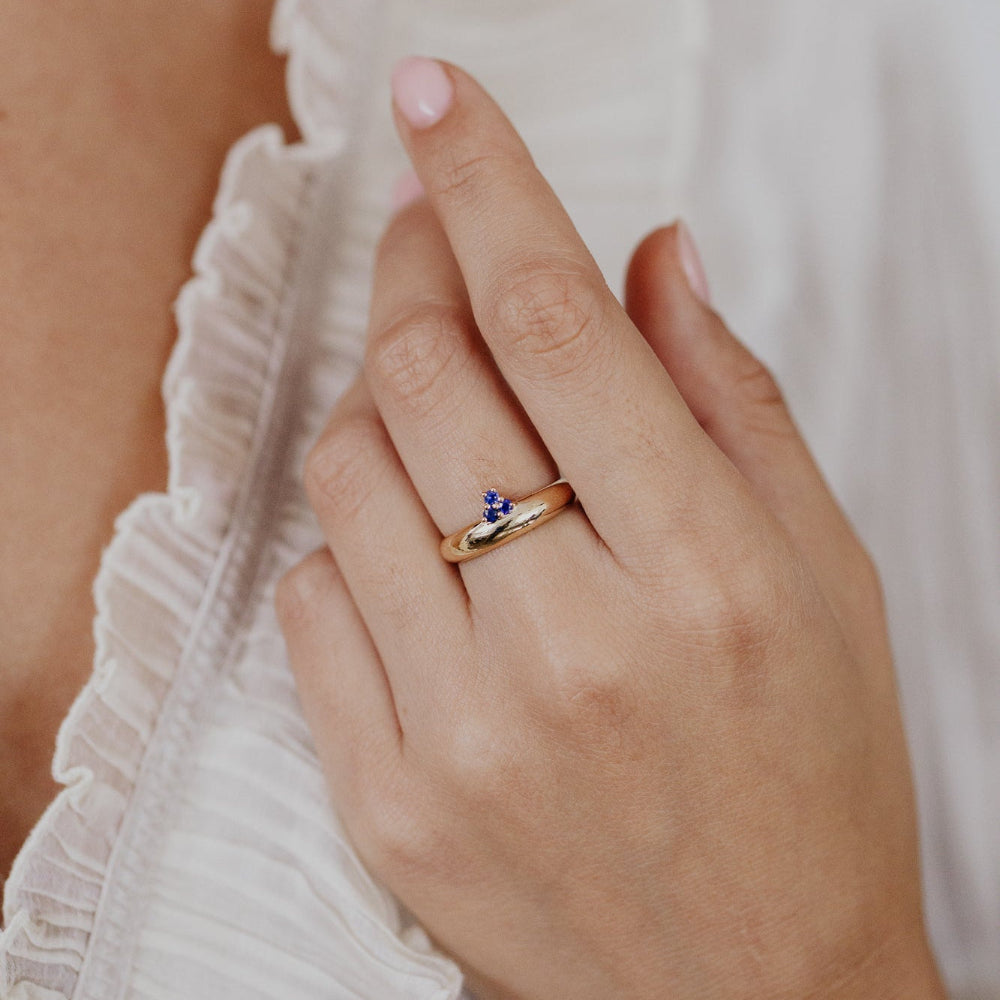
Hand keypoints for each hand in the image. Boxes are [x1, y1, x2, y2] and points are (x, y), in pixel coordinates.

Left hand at [275, 57, 943, 999]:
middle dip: (418, 275)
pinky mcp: (394, 801)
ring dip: (379, 410)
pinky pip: (314, 603)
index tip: (439, 105)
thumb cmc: (809, 782)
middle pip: (431, 380)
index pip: (559, 325)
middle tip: (434, 241)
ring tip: (438, 419)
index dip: (491, 188)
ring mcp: (470, 732)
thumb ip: (729, 402)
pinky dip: (348, 544)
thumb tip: (650, 261)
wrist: (758, 990)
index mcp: (711, 576)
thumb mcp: (820, 577)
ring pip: (349, 481)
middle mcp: (581, 648)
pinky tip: (416, 558)